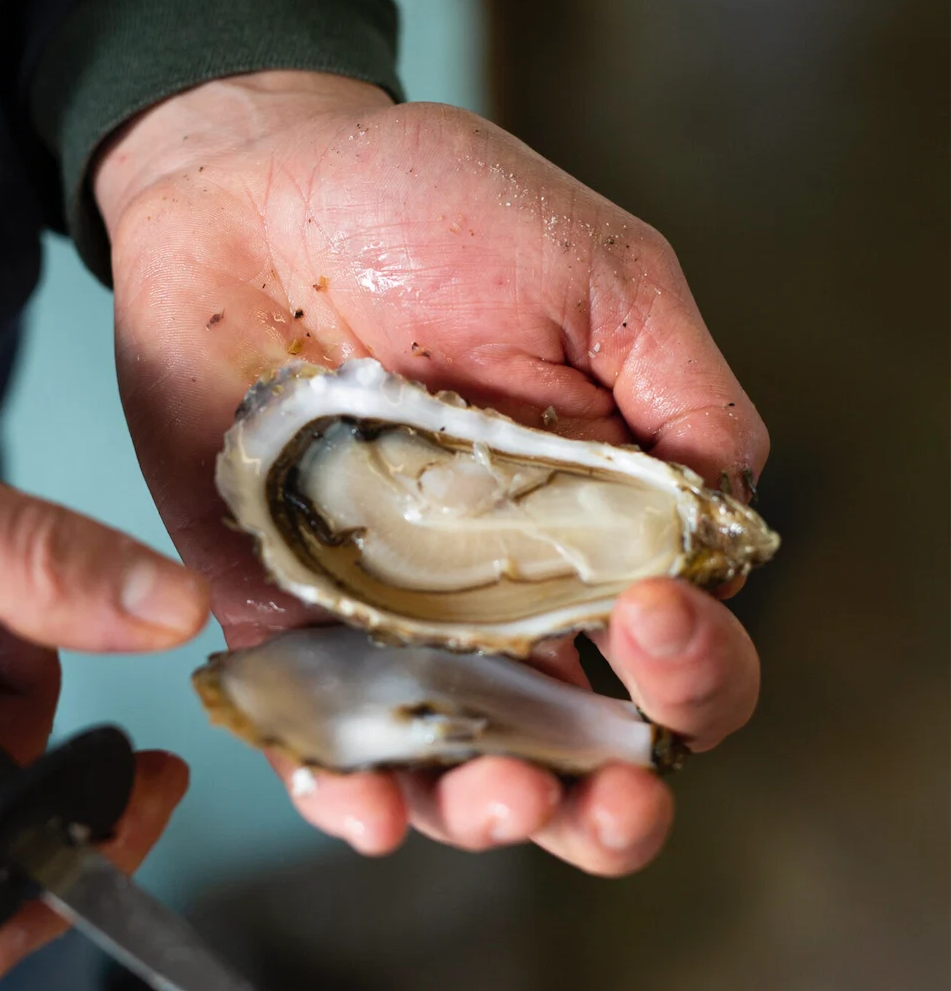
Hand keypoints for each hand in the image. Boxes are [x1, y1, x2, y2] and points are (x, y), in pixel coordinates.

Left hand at [98, 72, 767, 875]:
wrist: (256, 177)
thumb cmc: (430, 203)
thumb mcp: (598, 273)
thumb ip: (681, 395)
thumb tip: (735, 524)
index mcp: (598, 519)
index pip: (676, 651)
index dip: (693, 674)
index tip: (651, 617)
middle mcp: (500, 589)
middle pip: (577, 749)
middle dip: (605, 805)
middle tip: (605, 799)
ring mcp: (385, 611)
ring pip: (450, 763)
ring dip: (481, 813)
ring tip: (488, 796)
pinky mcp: (274, 607)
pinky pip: (308, 729)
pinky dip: (334, 783)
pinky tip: (356, 798)